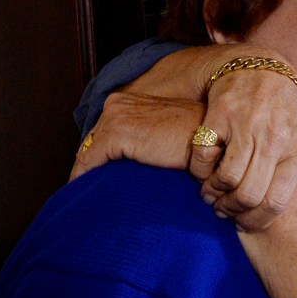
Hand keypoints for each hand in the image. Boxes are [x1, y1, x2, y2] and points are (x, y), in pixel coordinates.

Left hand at [70, 92, 204, 181]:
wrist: (212, 142)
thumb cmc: (194, 144)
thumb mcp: (164, 137)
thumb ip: (144, 142)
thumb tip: (126, 166)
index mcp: (128, 101)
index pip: (102, 134)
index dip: (99, 158)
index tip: (96, 179)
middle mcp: (117, 104)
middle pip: (91, 142)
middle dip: (92, 166)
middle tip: (90, 190)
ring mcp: (115, 117)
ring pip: (87, 152)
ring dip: (87, 173)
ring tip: (87, 196)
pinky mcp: (116, 134)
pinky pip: (87, 161)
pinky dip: (84, 178)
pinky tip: (85, 193)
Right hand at [195, 66, 296, 231]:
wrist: (261, 67)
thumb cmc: (281, 109)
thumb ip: (290, 169)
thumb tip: (274, 208)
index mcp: (295, 149)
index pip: (275, 202)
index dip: (254, 221)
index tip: (243, 223)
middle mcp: (273, 139)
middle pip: (248, 195)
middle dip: (231, 209)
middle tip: (223, 209)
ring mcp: (246, 126)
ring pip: (225, 179)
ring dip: (212, 193)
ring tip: (210, 192)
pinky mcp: (220, 115)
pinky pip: (203, 157)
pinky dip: (198, 171)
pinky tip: (203, 170)